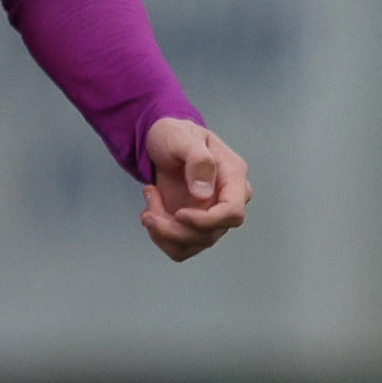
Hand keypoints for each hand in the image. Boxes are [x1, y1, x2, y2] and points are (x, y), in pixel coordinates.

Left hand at [140, 116, 252, 259]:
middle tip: (148, 212)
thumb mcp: (183, 138)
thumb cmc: (175, 135)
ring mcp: (211, 216)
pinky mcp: (194, 226)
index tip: (179, 214)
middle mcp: (227, 200)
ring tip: (147, 207)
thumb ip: (198, 161)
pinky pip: (182, 247)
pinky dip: (161, 237)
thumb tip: (204, 194)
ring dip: (163, 233)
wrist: (161, 143)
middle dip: (175, 230)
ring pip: (194, 244)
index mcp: (233, 177)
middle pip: (211, 233)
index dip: (207, 221)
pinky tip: (152, 214)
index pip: (233, 212)